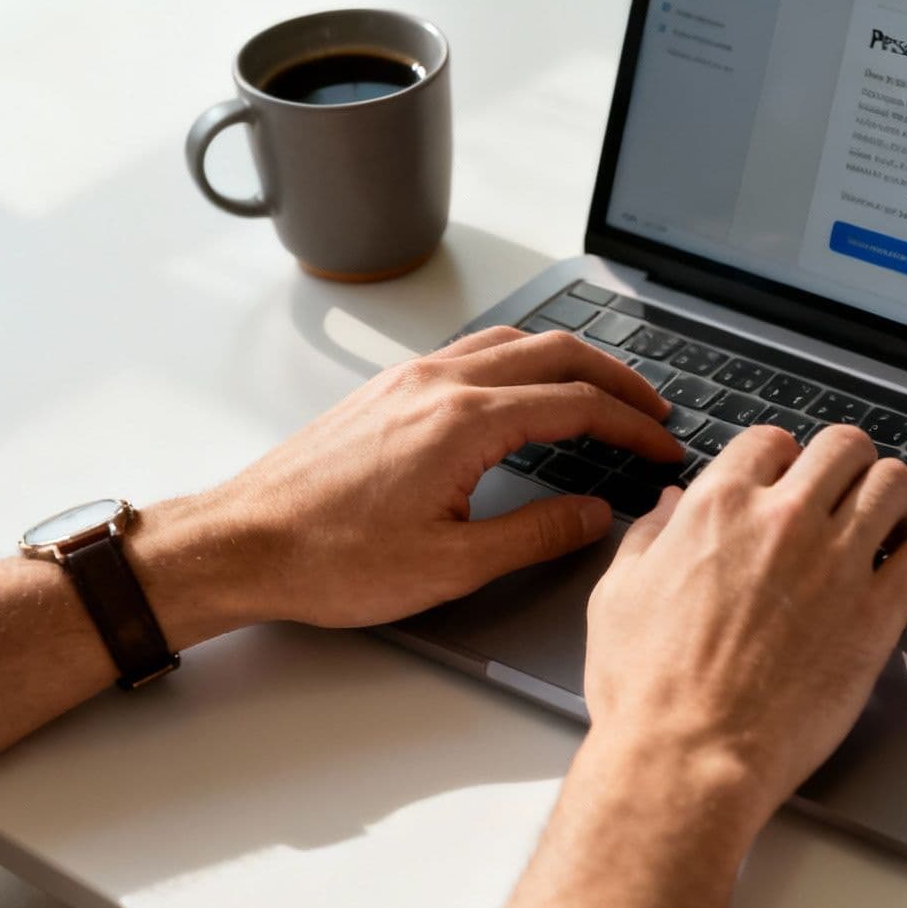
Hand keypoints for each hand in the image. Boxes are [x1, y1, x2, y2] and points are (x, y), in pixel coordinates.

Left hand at [138, 327, 681, 635]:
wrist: (242, 544)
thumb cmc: (330, 560)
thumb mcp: (452, 565)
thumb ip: (536, 534)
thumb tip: (594, 514)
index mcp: (465, 422)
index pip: (578, 405)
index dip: (633, 425)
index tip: (664, 446)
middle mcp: (439, 384)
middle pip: (555, 352)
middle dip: (617, 377)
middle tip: (654, 408)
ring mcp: (409, 380)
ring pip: (512, 342)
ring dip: (568, 360)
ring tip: (602, 392)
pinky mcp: (386, 391)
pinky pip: (473, 351)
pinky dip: (521, 360)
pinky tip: (525, 390)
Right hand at [580, 424, 906, 828]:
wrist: (688, 758)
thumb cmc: (647, 690)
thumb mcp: (619, 596)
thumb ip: (650, 537)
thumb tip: (671, 505)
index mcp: (718, 508)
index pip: (771, 441)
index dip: (783, 459)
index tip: (789, 481)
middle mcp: (784, 522)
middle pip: (844, 447)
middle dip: (847, 464)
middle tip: (847, 493)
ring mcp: (837, 565)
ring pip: (894, 486)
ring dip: (894, 497)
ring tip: (890, 522)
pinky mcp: (875, 616)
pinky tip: (905, 573)